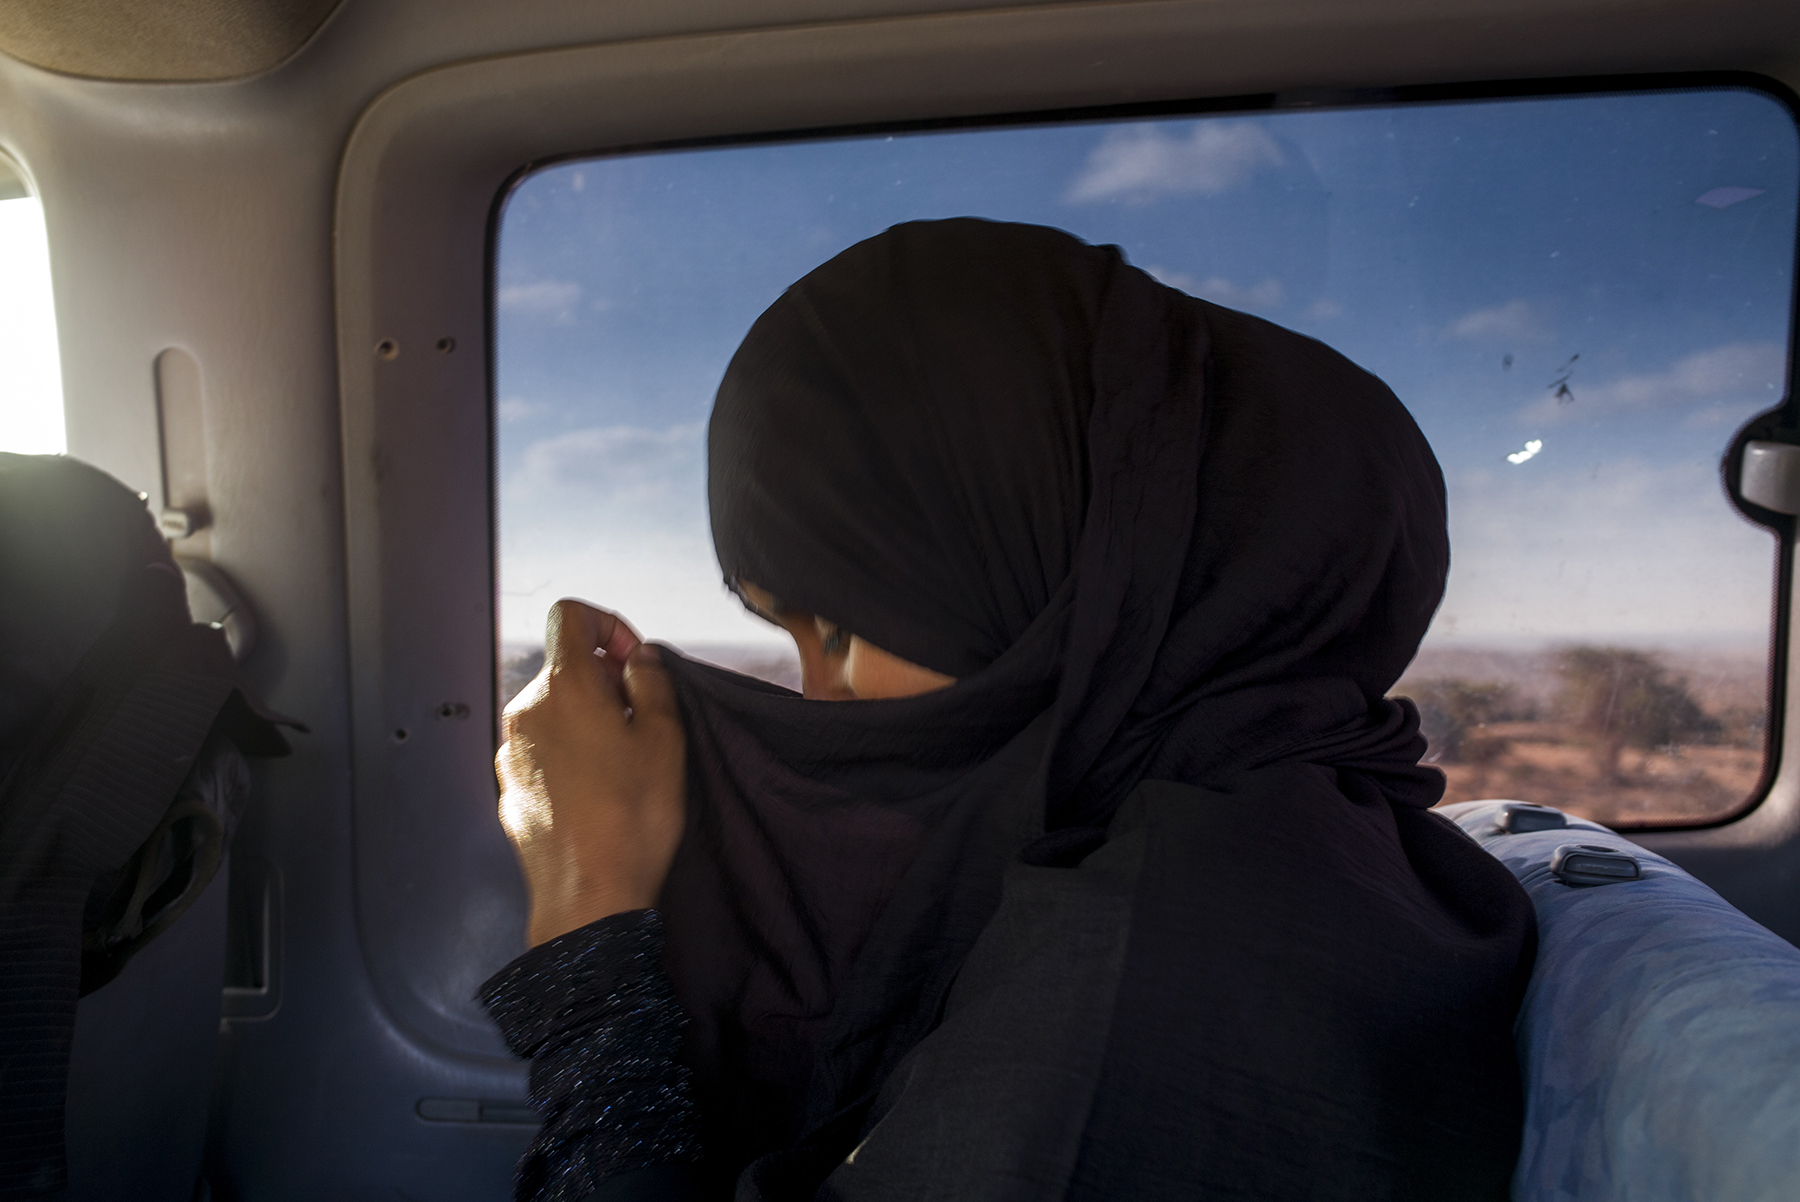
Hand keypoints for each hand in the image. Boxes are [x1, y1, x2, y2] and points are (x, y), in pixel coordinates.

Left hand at [497, 599, 686, 946]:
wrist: (589, 896)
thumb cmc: (630, 821)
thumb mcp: (666, 738)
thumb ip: (653, 681)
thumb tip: (640, 659)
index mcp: (564, 686)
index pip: (572, 614)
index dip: (610, 625)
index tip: (633, 662)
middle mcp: (526, 711)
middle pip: (565, 666)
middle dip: (606, 682)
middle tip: (642, 722)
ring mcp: (511, 751)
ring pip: (554, 710)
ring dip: (588, 721)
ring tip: (623, 765)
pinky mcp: (509, 787)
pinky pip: (542, 750)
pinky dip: (570, 755)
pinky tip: (598, 791)